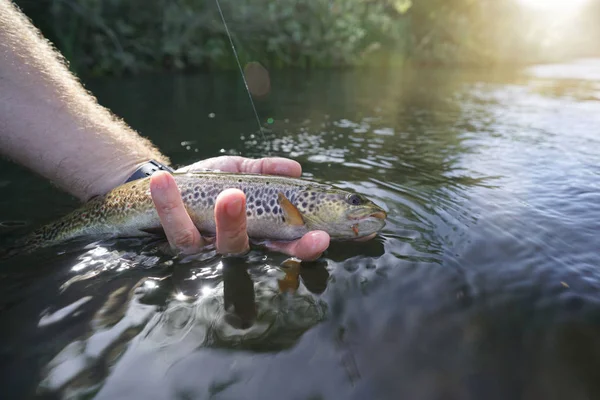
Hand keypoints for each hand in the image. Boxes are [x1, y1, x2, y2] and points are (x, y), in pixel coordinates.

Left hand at [149, 156, 330, 260]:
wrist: (167, 184)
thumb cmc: (212, 181)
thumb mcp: (240, 171)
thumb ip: (265, 170)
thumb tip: (294, 168)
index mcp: (255, 233)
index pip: (284, 247)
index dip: (303, 247)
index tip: (320, 237)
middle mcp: (227, 246)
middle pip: (238, 247)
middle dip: (237, 225)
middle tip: (235, 197)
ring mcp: (196, 247)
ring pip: (193, 242)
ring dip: (190, 215)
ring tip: (191, 185)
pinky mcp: (170, 241)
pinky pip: (170, 228)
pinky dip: (166, 204)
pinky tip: (163, 180)